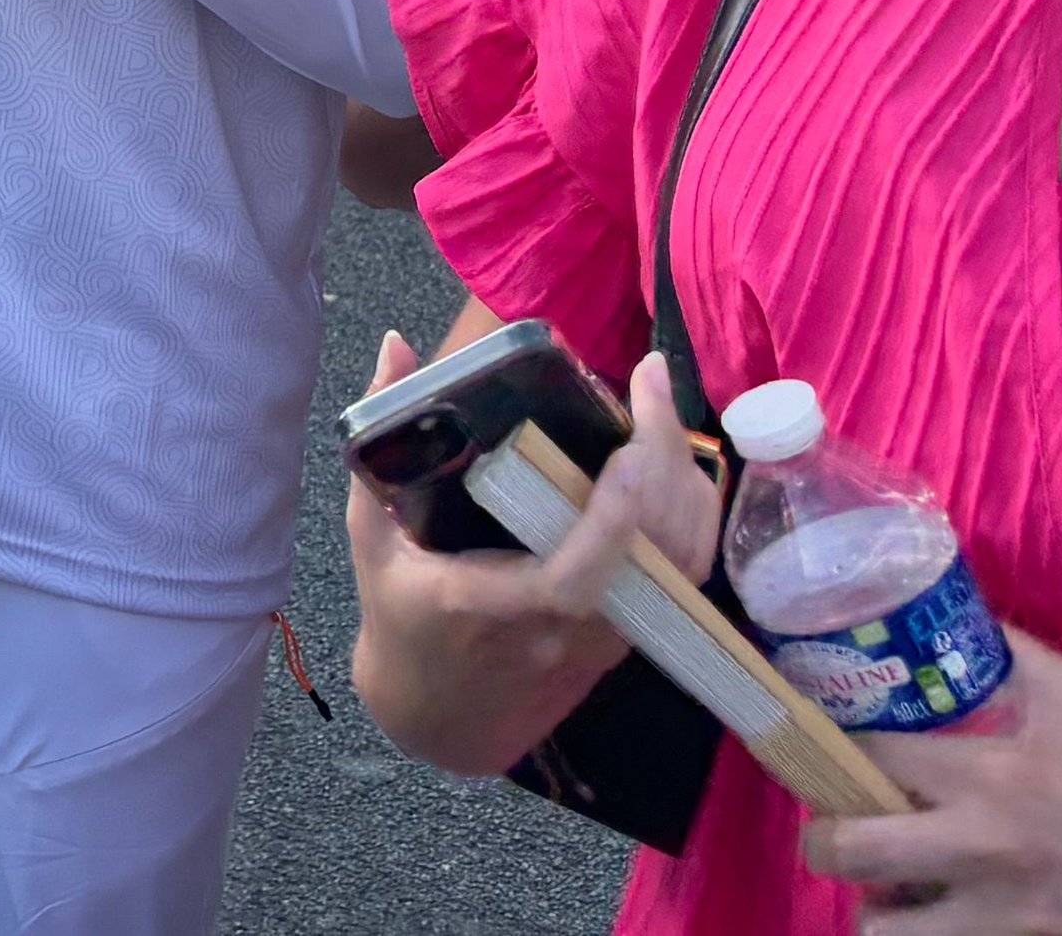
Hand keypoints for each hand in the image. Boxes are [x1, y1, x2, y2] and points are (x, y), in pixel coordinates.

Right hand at [341, 336, 719, 778]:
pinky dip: (690, 511)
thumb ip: (379, 445)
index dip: (612, 521)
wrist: (441, 718)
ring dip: (683, 479)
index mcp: (491, 608)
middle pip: (645, 556)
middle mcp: (563, 630)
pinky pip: (681, 574)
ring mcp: (604, 638)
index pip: (572, 579)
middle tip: (650, 379)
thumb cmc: (401, 618)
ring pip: (678, 564)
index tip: (628, 451)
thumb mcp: (371, 539)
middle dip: (662, 462)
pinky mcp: (628, 634)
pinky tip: (673, 455)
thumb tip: (395, 345)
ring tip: (660, 400)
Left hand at [808, 649, 1061, 930]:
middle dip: (824, 836)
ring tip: (882, 885)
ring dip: (871, 910)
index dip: (835, 738)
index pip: (875, 754)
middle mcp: (986, 853)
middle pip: (850, 852)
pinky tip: (937, 916)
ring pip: (884, 935)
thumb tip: (957, 616)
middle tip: (834, 820)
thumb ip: (1014, 659)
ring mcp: (1004, 920)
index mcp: (998, 778)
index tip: (819, 728)